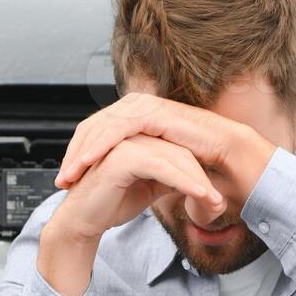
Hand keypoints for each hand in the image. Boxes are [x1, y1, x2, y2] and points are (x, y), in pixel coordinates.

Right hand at [38, 135, 223, 295]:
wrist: (80, 222)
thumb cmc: (109, 203)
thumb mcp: (148, 188)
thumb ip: (169, 178)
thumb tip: (197, 183)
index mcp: (138, 138)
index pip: (178, 149)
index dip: (200, 171)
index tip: (216, 197)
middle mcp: (132, 134)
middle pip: (181, 151)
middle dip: (203, 178)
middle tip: (219, 204)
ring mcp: (125, 142)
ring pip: (174, 157)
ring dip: (198, 181)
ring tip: (215, 203)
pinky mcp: (121, 156)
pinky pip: (161, 166)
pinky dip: (183, 181)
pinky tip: (199, 195)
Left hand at [56, 92, 271, 195]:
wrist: (233, 159)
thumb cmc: (206, 165)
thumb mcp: (165, 169)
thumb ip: (147, 170)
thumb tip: (135, 187)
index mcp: (141, 117)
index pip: (100, 132)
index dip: (82, 155)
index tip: (70, 179)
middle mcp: (140, 107)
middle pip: (94, 126)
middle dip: (74, 153)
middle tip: (62, 180)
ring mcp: (147, 107)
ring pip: (101, 126)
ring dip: (82, 151)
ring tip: (69, 175)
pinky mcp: (154, 113)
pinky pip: (118, 128)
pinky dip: (100, 145)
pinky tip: (88, 163)